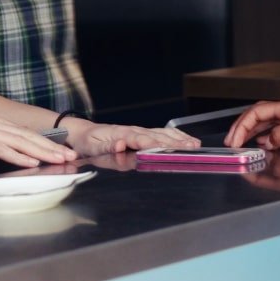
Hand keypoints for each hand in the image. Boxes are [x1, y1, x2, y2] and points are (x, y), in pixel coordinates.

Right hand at [0, 108, 78, 167]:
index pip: (24, 134)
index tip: (62, 152)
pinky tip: (31, 161)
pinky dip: (17, 155)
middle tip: (71, 157)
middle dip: (52, 147)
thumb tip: (0, 153)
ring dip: (42, 151)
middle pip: (28, 136)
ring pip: (19, 141)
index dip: (45, 143)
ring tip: (59, 159)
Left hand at [64, 120, 199, 156]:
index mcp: (121, 135)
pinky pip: (160, 134)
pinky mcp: (141, 134)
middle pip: (157, 136)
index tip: (168, 149)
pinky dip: (174, 136)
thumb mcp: (93, 148)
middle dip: (175, 142)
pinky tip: (185, 139)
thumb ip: (108, 148)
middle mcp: (133, 131)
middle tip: (191, 147)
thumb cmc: (89, 143)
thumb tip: (121, 146)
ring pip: (162, 134)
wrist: (85, 133)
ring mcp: (138, 131)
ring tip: (194, 144)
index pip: (141, 140)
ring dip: (179, 138)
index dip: (155, 144)